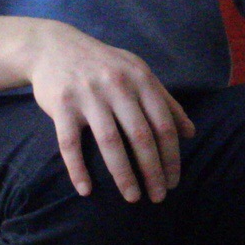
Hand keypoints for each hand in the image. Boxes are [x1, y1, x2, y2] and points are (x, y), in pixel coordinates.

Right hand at [23, 20, 195, 201]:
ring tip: (132, 197)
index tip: (174, 181)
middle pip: (141, 136)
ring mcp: (88, 95)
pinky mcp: (61, 105)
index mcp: (140, 79)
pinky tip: (86, 190)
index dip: (171, 156)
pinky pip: (70, 144)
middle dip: (152, 171)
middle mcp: (116, 85)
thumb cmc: (103, 64)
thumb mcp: (138, 72)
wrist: (53, 46)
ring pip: (109, 142)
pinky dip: (78, 169)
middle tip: (158, 196)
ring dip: (123, 174)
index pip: (163, 124)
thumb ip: (165, 100)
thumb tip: (190, 132)